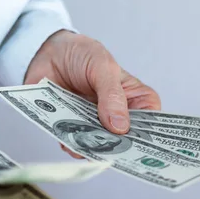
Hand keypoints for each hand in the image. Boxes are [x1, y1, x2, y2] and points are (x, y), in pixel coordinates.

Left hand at [24, 30, 160, 157]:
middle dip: (115, 147)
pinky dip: (71, 145)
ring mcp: (95, 124)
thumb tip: (120, 126)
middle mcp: (118, 115)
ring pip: (99, 147)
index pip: (150, 123)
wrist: (49, 51)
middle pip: (125, 141)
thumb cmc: (83, 54)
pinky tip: (67, 137)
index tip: (134, 144)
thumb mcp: (102, 67)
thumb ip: (112, 95)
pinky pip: (75, 145)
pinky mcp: (74, 129)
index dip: (146, 136)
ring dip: (91, 147)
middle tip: (106, 146)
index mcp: (135, 99)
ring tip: (82, 139)